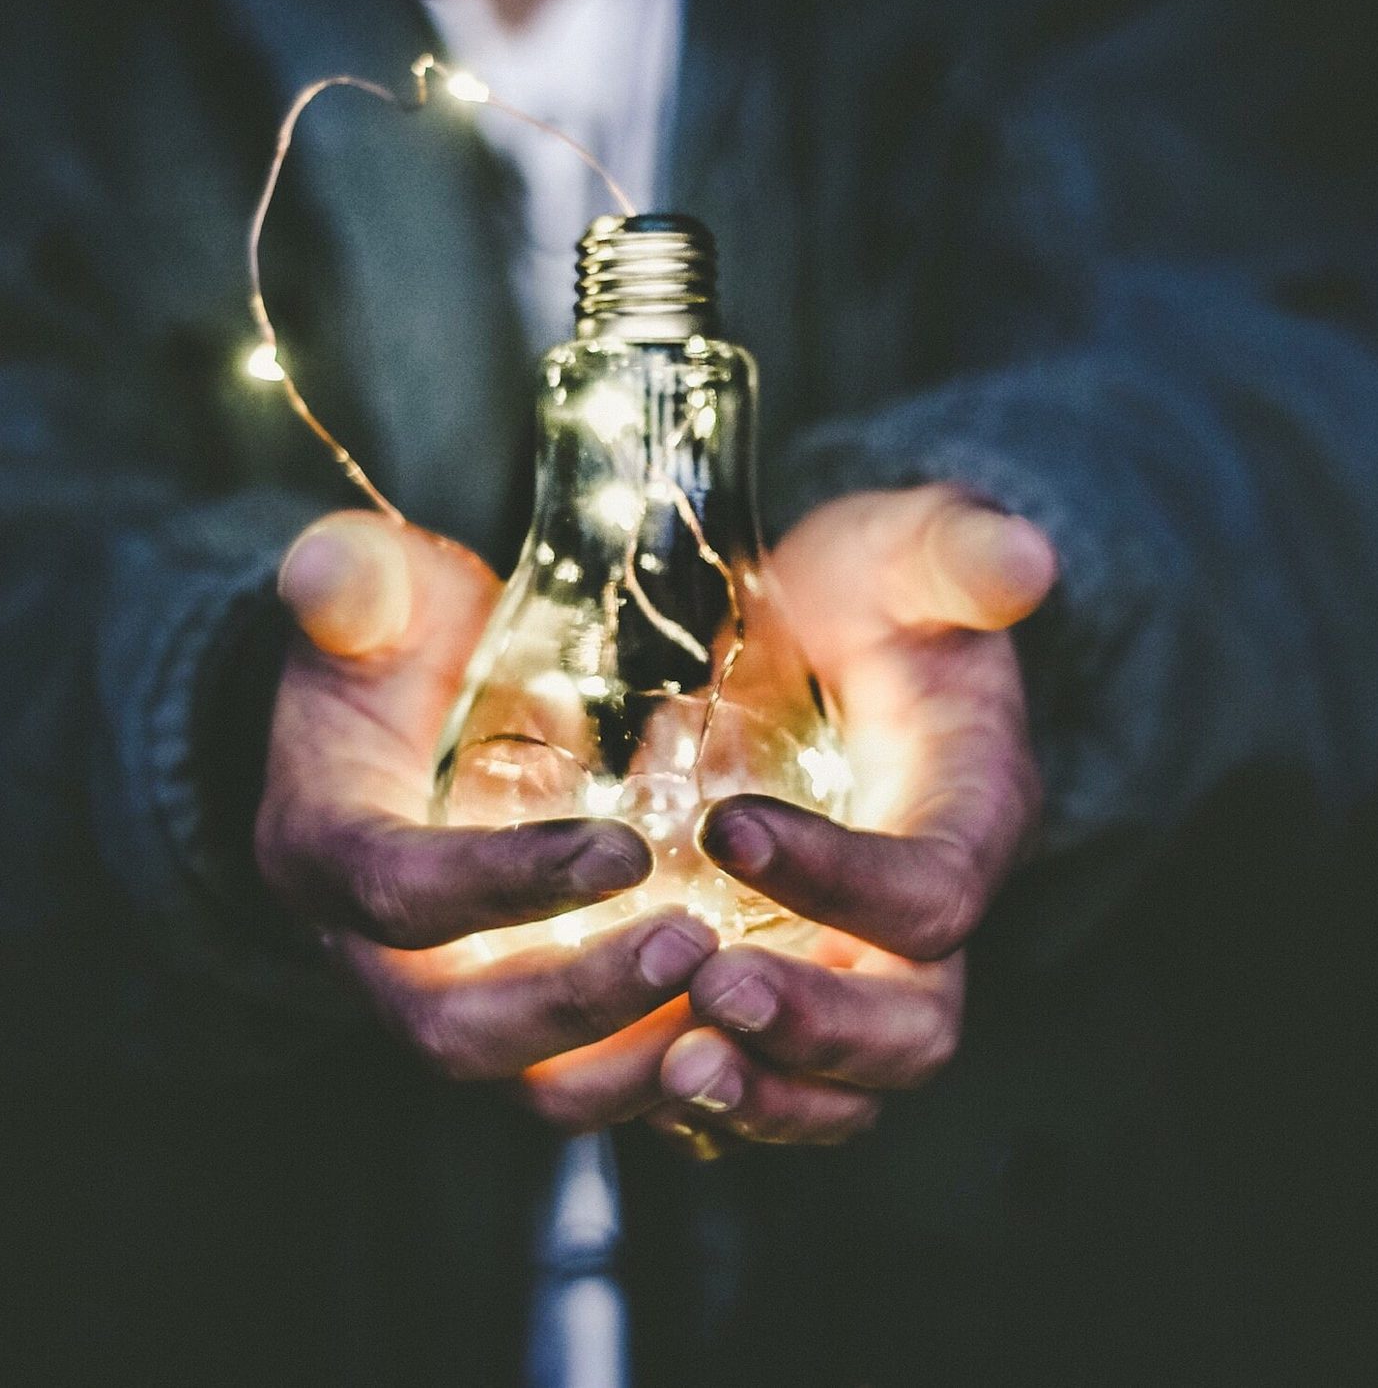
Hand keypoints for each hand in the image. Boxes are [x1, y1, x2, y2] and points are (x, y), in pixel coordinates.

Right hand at [255, 511, 717, 1085]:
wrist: (403, 720)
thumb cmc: (397, 649)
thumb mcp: (375, 600)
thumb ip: (355, 584)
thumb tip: (327, 569)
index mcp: (325, 850)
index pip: (399, 892)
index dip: (504, 884)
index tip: (625, 850)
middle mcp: (373, 954)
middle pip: (456, 1028)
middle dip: (577, 1002)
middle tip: (694, 945)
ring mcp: (447, 997)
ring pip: (526, 1083)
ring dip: (630, 1062)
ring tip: (738, 1004)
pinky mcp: (517, 1019)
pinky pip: (583, 1081)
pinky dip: (660, 1074)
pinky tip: (746, 1031)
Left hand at [655, 485, 1056, 1148]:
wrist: (830, 642)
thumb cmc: (870, 596)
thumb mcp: (906, 553)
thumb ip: (956, 554)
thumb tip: (1023, 557)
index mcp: (970, 817)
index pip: (932, 889)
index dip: (842, 877)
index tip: (726, 826)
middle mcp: (925, 917)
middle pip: (912, 1025)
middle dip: (817, 1026)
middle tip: (712, 992)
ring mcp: (858, 964)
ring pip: (844, 1085)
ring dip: (763, 1094)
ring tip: (670, 1070)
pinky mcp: (793, 982)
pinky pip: (769, 1079)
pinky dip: (711, 1098)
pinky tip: (629, 1070)